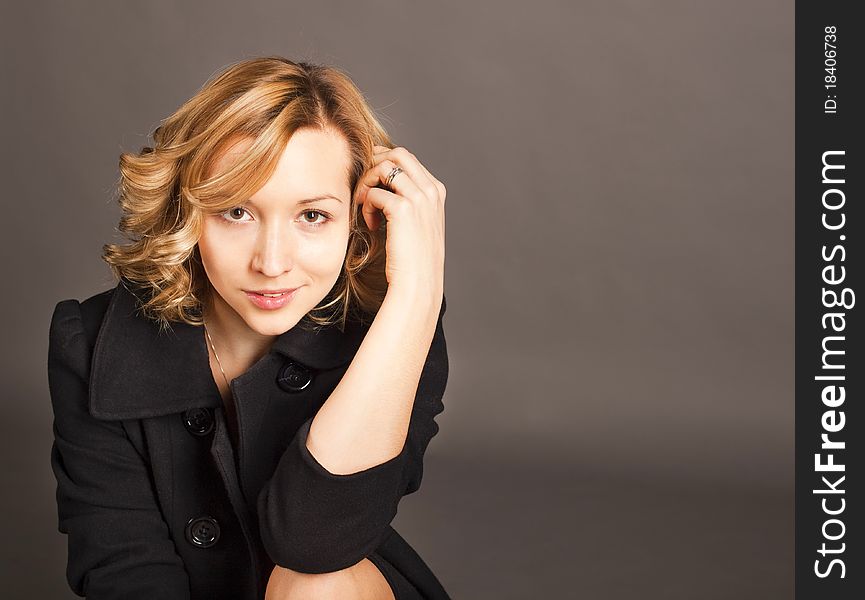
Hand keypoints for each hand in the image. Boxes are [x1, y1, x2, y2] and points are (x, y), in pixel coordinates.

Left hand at [353, 145, 445, 296]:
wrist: (419, 283)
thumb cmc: (415, 259)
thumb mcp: (418, 224)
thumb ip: (409, 201)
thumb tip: (383, 185)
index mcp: (436, 191)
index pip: (408, 159)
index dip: (384, 164)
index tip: (371, 181)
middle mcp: (430, 190)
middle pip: (397, 154)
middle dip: (374, 164)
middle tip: (363, 185)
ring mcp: (419, 197)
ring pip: (383, 168)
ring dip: (367, 183)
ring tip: (363, 205)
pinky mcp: (403, 209)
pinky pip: (374, 193)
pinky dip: (366, 205)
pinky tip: (369, 224)